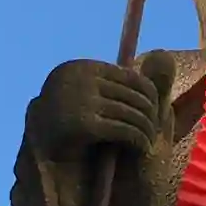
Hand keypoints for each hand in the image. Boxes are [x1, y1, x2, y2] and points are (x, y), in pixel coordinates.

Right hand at [28, 58, 169, 161]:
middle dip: (150, 116)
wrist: (39, 149)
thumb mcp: (91, 93)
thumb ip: (120, 82)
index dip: (150, 97)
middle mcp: (81, 79)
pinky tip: (141, 149)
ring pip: (132, 114)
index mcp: (83, 67)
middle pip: (134, 96)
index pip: (132, 77)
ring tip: (150, 141)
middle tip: (157, 131)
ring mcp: (81, 101)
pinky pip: (124, 130)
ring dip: (146, 131)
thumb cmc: (67, 121)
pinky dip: (138, 141)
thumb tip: (166, 55)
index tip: (156, 113)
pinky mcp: (84, 124)